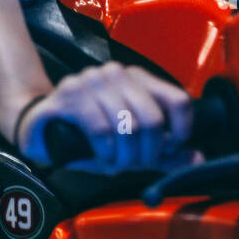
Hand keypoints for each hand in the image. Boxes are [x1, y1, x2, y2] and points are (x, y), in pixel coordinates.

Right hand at [15, 63, 194, 175]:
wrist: (41, 127)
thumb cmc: (89, 136)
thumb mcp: (130, 145)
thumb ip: (163, 152)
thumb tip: (197, 158)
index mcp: (137, 78)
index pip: (178, 100)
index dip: (180, 132)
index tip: (167, 150)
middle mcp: (116, 73)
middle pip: (153, 119)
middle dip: (146, 153)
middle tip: (133, 165)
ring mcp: (91, 80)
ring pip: (128, 126)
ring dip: (124, 157)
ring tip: (113, 162)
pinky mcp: (69, 94)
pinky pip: (101, 129)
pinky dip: (105, 152)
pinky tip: (100, 156)